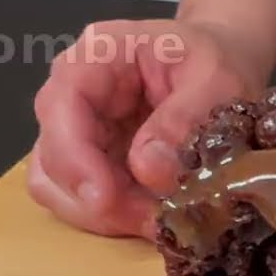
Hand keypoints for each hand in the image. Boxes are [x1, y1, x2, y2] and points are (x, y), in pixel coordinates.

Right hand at [28, 19, 265, 238]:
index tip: (105, 198)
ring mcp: (75, 130)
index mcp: (96, 56)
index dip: (74, 158)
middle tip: (150, 218)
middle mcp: (72, 93)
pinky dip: (112, 218)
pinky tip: (149, 217)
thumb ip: (184, 119)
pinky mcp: (89, 162)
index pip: (61, 106)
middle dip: (97, 197)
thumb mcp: (218, 79)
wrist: (224, 63)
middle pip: (51, 155)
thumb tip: (147, 170)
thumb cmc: (218, 61)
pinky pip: (80, 201)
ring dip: (102, 214)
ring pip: (56, 186)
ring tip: (156, 219)